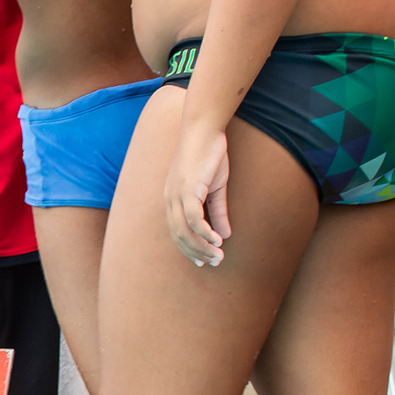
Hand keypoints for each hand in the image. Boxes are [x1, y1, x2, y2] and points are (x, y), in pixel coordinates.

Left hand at [164, 127, 231, 267]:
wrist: (204, 130)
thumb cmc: (208, 156)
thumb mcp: (215, 189)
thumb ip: (217, 212)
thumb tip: (224, 235)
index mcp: (173, 200)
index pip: (177, 232)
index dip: (189, 249)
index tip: (203, 262)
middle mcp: (170, 200)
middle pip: (178, 236)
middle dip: (196, 253)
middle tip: (214, 263)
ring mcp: (176, 195)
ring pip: (184, 231)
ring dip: (201, 247)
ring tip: (218, 256)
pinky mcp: (187, 189)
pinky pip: (193, 217)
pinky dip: (204, 232)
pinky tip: (217, 240)